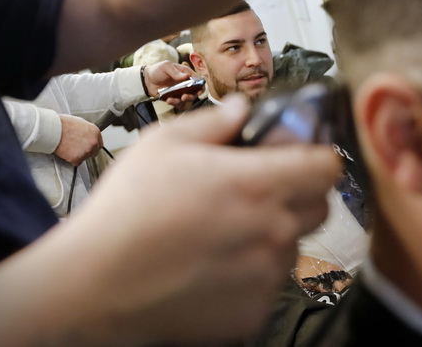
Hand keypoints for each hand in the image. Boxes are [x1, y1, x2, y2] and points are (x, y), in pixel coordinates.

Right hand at [54, 115, 102, 165]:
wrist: (52, 130)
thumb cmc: (63, 124)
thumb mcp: (80, 122)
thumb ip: (87, 130)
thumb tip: (87, 135)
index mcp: (95, 132)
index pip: (99, 144)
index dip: (92, 145)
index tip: (87, 146)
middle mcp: (93, 142)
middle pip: (94, 152)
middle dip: (86, 151)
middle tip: (76, 148)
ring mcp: (86, 151)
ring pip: (85, 157)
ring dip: (78, 155)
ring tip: (69, 148)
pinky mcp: (77, 158)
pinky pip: (77, 162)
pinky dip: (71, 159)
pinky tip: (66, 152)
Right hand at [61, 94, 340, 343]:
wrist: (94, 287)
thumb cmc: (127, 211)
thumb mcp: (163, 144)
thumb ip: (216, 121)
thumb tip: (243, 108)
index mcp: (258, 183)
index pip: (327, 167)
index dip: (317, 157)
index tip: (300, 159)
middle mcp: (273, 230)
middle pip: (318, 207)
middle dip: (297, 194)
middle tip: (256, 192)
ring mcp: (267, 276)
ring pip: (292, 246)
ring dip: (271, 235)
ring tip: (222, 233)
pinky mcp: (254, 313)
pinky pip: (269, 284)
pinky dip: (251, 274)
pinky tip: (212, 266)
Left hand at [142, 60, 201, 106]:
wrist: (146, 80)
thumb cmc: (157, 70)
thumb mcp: (166, 66)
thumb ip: (176, 72)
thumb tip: (186, 76)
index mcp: (185, 74)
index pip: (197, 80)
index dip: (200, 85)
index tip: (199, 90)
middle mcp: (185, 84)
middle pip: (194, 92)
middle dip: (191, 96)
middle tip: (184, 97)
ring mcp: (180, 91)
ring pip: (186, 99)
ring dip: (182, 101)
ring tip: (173, 100)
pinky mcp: (174, 98)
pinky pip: (177, 103)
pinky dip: (174, 103)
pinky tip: (168, 100)